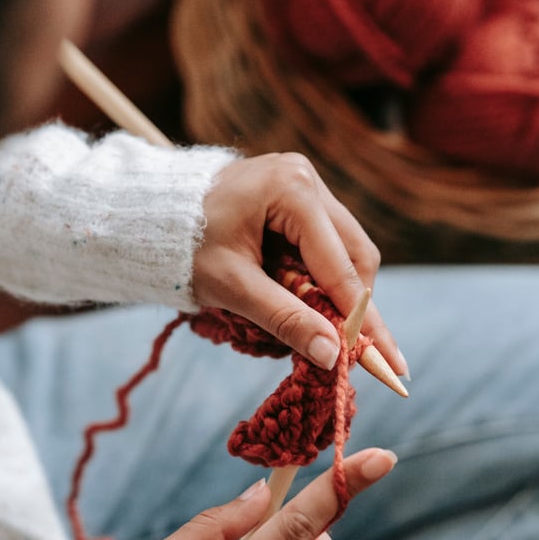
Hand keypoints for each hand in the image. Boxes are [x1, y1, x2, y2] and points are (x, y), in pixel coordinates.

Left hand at [192, 153, 406, 374]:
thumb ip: (284, 319)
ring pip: (347, 250)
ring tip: (328, 332)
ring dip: (339, 293)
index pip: (341, 267)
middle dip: (357, 307)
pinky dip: (322, 278)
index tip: (388, 362)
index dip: (363, 319)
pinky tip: (310, 304)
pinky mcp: (298, 196)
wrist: (150, 215)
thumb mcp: (232, 287)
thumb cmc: (183, 247)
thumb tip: (333, 356)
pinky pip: (326, 243)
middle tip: (363, 356)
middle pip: (356, 255)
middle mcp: (307, 178)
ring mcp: (305, 183)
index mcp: (293, 190)